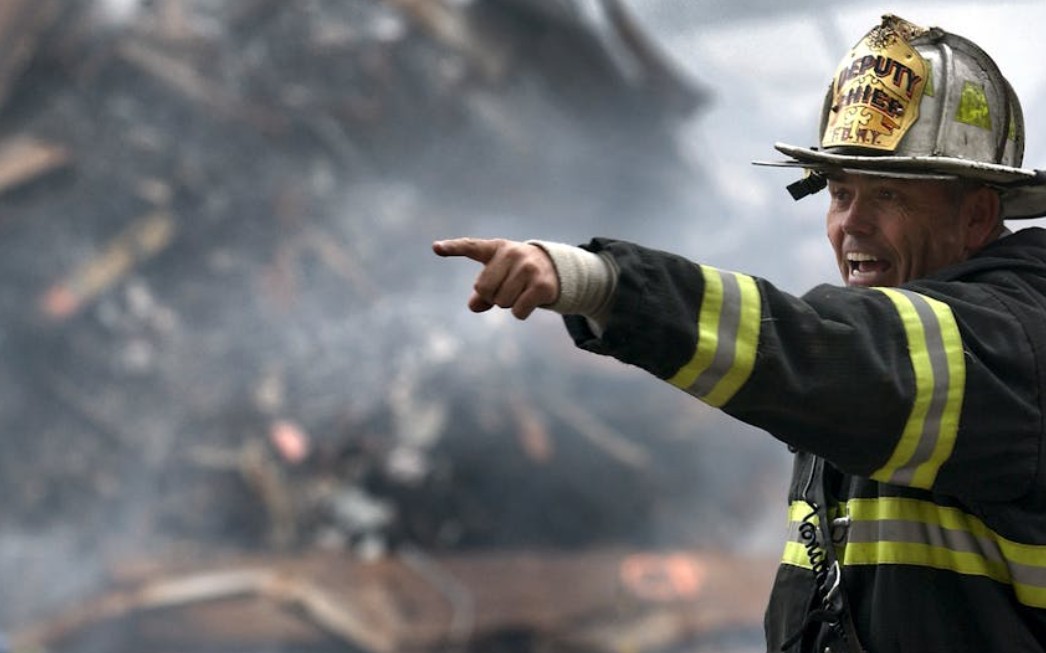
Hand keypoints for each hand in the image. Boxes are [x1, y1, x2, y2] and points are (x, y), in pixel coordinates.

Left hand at [433, 238, 558, 318]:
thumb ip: (482, 292)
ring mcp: (528, 268)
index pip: (470, 246)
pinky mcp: (541, 285)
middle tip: (507, 287)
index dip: (452, 248)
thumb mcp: (498, 276)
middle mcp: (512, 253)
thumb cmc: (517, 272)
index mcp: (496, 248)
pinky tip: (530, 300)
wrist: (555, 268)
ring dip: (508, 304)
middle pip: (484, 289)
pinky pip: (517, 311)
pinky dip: (520, 312)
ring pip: (501, 302)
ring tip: (521, 290)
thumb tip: (474, 306)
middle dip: (492, 296)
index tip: (435, 248)